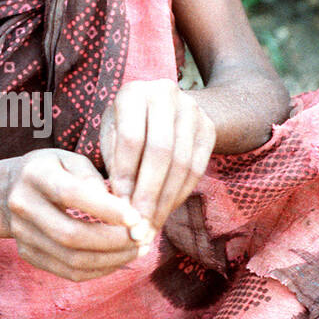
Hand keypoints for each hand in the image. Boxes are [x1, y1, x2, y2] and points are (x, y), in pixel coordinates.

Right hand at [0, 148, 155, 280]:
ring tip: (138, 250)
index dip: (106, 209)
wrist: (8, 190)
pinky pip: (68, 272)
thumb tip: (119, 207)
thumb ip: (92, 177)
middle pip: (71, 235)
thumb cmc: (52, 171)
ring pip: (71, 259)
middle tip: (143, 238)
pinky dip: (99, 271)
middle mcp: (23, 205)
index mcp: (35, 174)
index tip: (137, 217)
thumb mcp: (70, 159)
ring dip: (111, 260)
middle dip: (114, 241)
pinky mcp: (27, 254)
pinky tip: (119, 259)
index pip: (71, 194)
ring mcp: (22, 234)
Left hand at [100, 79, 215, 237]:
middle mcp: (165, 94)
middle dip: (149, 194)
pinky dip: (180, 194)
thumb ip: (113, 164)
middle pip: (161, 152)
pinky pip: (197, 168)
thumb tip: (119, 206)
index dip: (126, 176)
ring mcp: (192, 110)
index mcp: (133, 92)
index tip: (119, 207)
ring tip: (150, 226)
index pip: (132, 139)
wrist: (163, 106)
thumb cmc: (126, 127)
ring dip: (166, 200)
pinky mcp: (208, 128)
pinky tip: (165, 212)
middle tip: (138, 225)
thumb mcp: (110, 136)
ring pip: (182, 163)